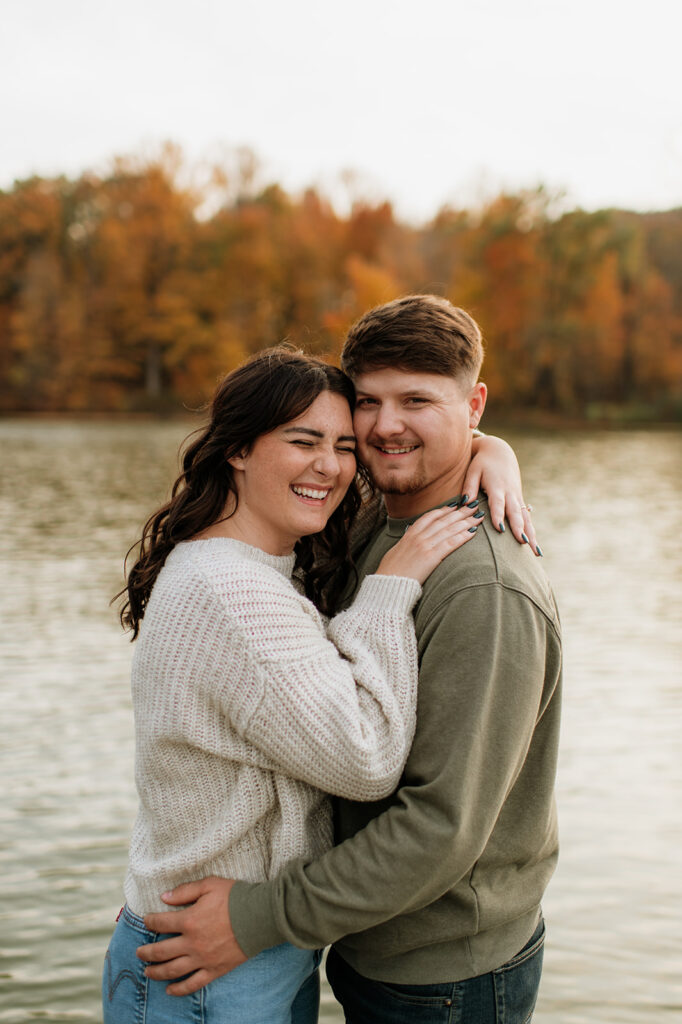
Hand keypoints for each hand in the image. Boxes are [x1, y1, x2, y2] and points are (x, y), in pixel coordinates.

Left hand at [136, 877, 246, 995]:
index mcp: (189, 920)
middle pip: (161, 951)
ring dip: (157, 972)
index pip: (161, 922)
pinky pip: (193, 984)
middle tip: (138, 953)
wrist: (259, 916)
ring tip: (147, 972)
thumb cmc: (235, 897)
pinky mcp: (214, 970)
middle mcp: (192, 943)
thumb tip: (164, 897)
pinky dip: (179, 989)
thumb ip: (186, 891)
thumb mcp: (210, 885)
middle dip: (147, 952)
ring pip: (173, 970)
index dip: (150, 921)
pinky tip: (170, 990)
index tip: (146, 920)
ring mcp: (202, 959)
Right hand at [375, 503, 481, 583]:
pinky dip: (463, 536)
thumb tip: (409, 542)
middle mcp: (418, 537)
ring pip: (449, 529)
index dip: (443, 510)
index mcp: (409, 535)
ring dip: (466, 522)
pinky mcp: (431, 557)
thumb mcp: (395, 553)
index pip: (429, 517)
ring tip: (478, 517)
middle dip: (459, 512)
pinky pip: (450, 543)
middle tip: (472, 506)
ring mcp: (425, 545)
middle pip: (443, 520)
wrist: (388, 584)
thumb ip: (405, 545)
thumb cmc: (389, 573)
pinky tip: (472, 532)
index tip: (455, 505)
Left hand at [466, 435, 540, 554]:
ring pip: (525, 518)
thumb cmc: (482, 463)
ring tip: (536, 551)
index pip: (498, 503)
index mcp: (497, 486)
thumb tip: (464, 503)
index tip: (500, 529)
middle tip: (522, 542)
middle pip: (515, 512)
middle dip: (519, 528)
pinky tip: (535, 547)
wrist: (499, 452)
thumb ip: (469, 487)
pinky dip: (532, 532)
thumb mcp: (473, 471)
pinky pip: (527, 519)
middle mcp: (510, 493)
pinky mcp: (520, 501)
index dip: (498, 515)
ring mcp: (517, 497)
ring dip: (531, 534)